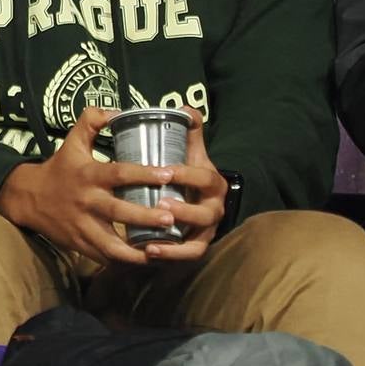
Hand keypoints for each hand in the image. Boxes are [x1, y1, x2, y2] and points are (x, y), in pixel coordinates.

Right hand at [0, 105, 187, 267]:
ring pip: (111, 243)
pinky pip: (104, 257)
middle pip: (118, 212)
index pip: (119, 173)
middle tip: (172, 218)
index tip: (168, 174)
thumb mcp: (71, 141)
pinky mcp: (80, 244)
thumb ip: (92, 120)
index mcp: (89, 175)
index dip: (144, 173)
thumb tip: (116, 110)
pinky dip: (124, 261)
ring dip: (137, 249)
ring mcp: (82, 226)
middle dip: (146, 217)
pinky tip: (146, 260)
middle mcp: (86, 202)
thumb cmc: (59, 168)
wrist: (28, 198)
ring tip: (162, 249)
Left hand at [138, 109, 231, 264]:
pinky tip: (150, 251)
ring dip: (175, 240)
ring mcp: (206, 231)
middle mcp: (214, 209)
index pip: (205, 177)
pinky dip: (171, 256)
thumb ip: (188, 130)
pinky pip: (187, 256)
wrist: (195, 198)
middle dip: (183, 211)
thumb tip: (184, 109)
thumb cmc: (186, 172)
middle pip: (204, 214)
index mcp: (213, 182)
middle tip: (158, 204)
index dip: (186, 174)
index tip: (164, 171)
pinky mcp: (196, 247)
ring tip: (151, 237)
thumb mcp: (190, 150)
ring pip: (196, 240)